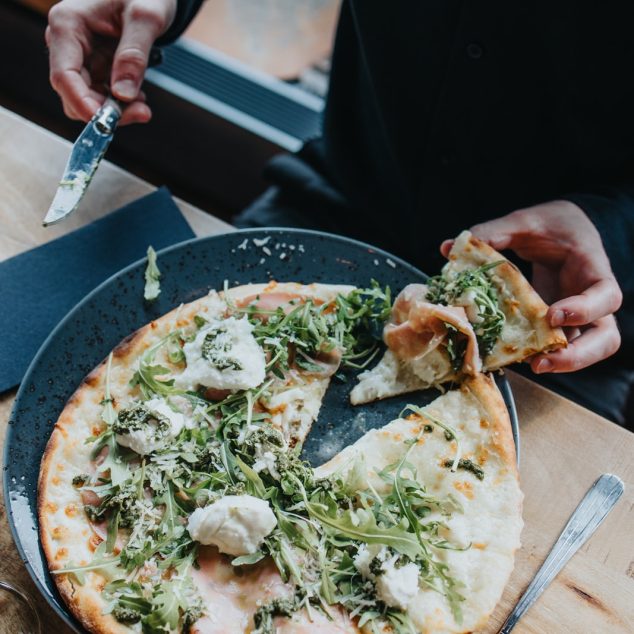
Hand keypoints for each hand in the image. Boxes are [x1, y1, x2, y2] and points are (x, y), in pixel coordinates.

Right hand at [46, 0, 176, 124]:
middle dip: (106, 111)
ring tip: (143, 104)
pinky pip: (101, 97)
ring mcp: (80, 58)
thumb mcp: (146, 18)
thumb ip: (134, 54)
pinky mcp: (95, 68)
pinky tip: (139, 98)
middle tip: (142, 112)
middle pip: (74, 94)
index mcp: (68, 24)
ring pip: (87, 101)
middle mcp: (67, 43)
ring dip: (116, 111)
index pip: (64, 76)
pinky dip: (120, 105)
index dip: (83, 104)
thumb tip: (123, 94)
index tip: (106, 122)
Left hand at [441, 201, 622, 372]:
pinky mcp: (559, 325)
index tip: (553, 315)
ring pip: (586, 350)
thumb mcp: (526, 222)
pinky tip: (512, 354)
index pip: (606, 295)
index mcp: (591, 268)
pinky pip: (556, 346)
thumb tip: (448, 247)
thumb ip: (492, 233)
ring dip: (560, 363)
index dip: (585, 309)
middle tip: (541, 360)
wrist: (564, 229)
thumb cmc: (553, 225)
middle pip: (606, 338)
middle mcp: (591, 299)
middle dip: (578, 356)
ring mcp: (578, 317)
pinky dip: (538, 353)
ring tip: (529, 365)